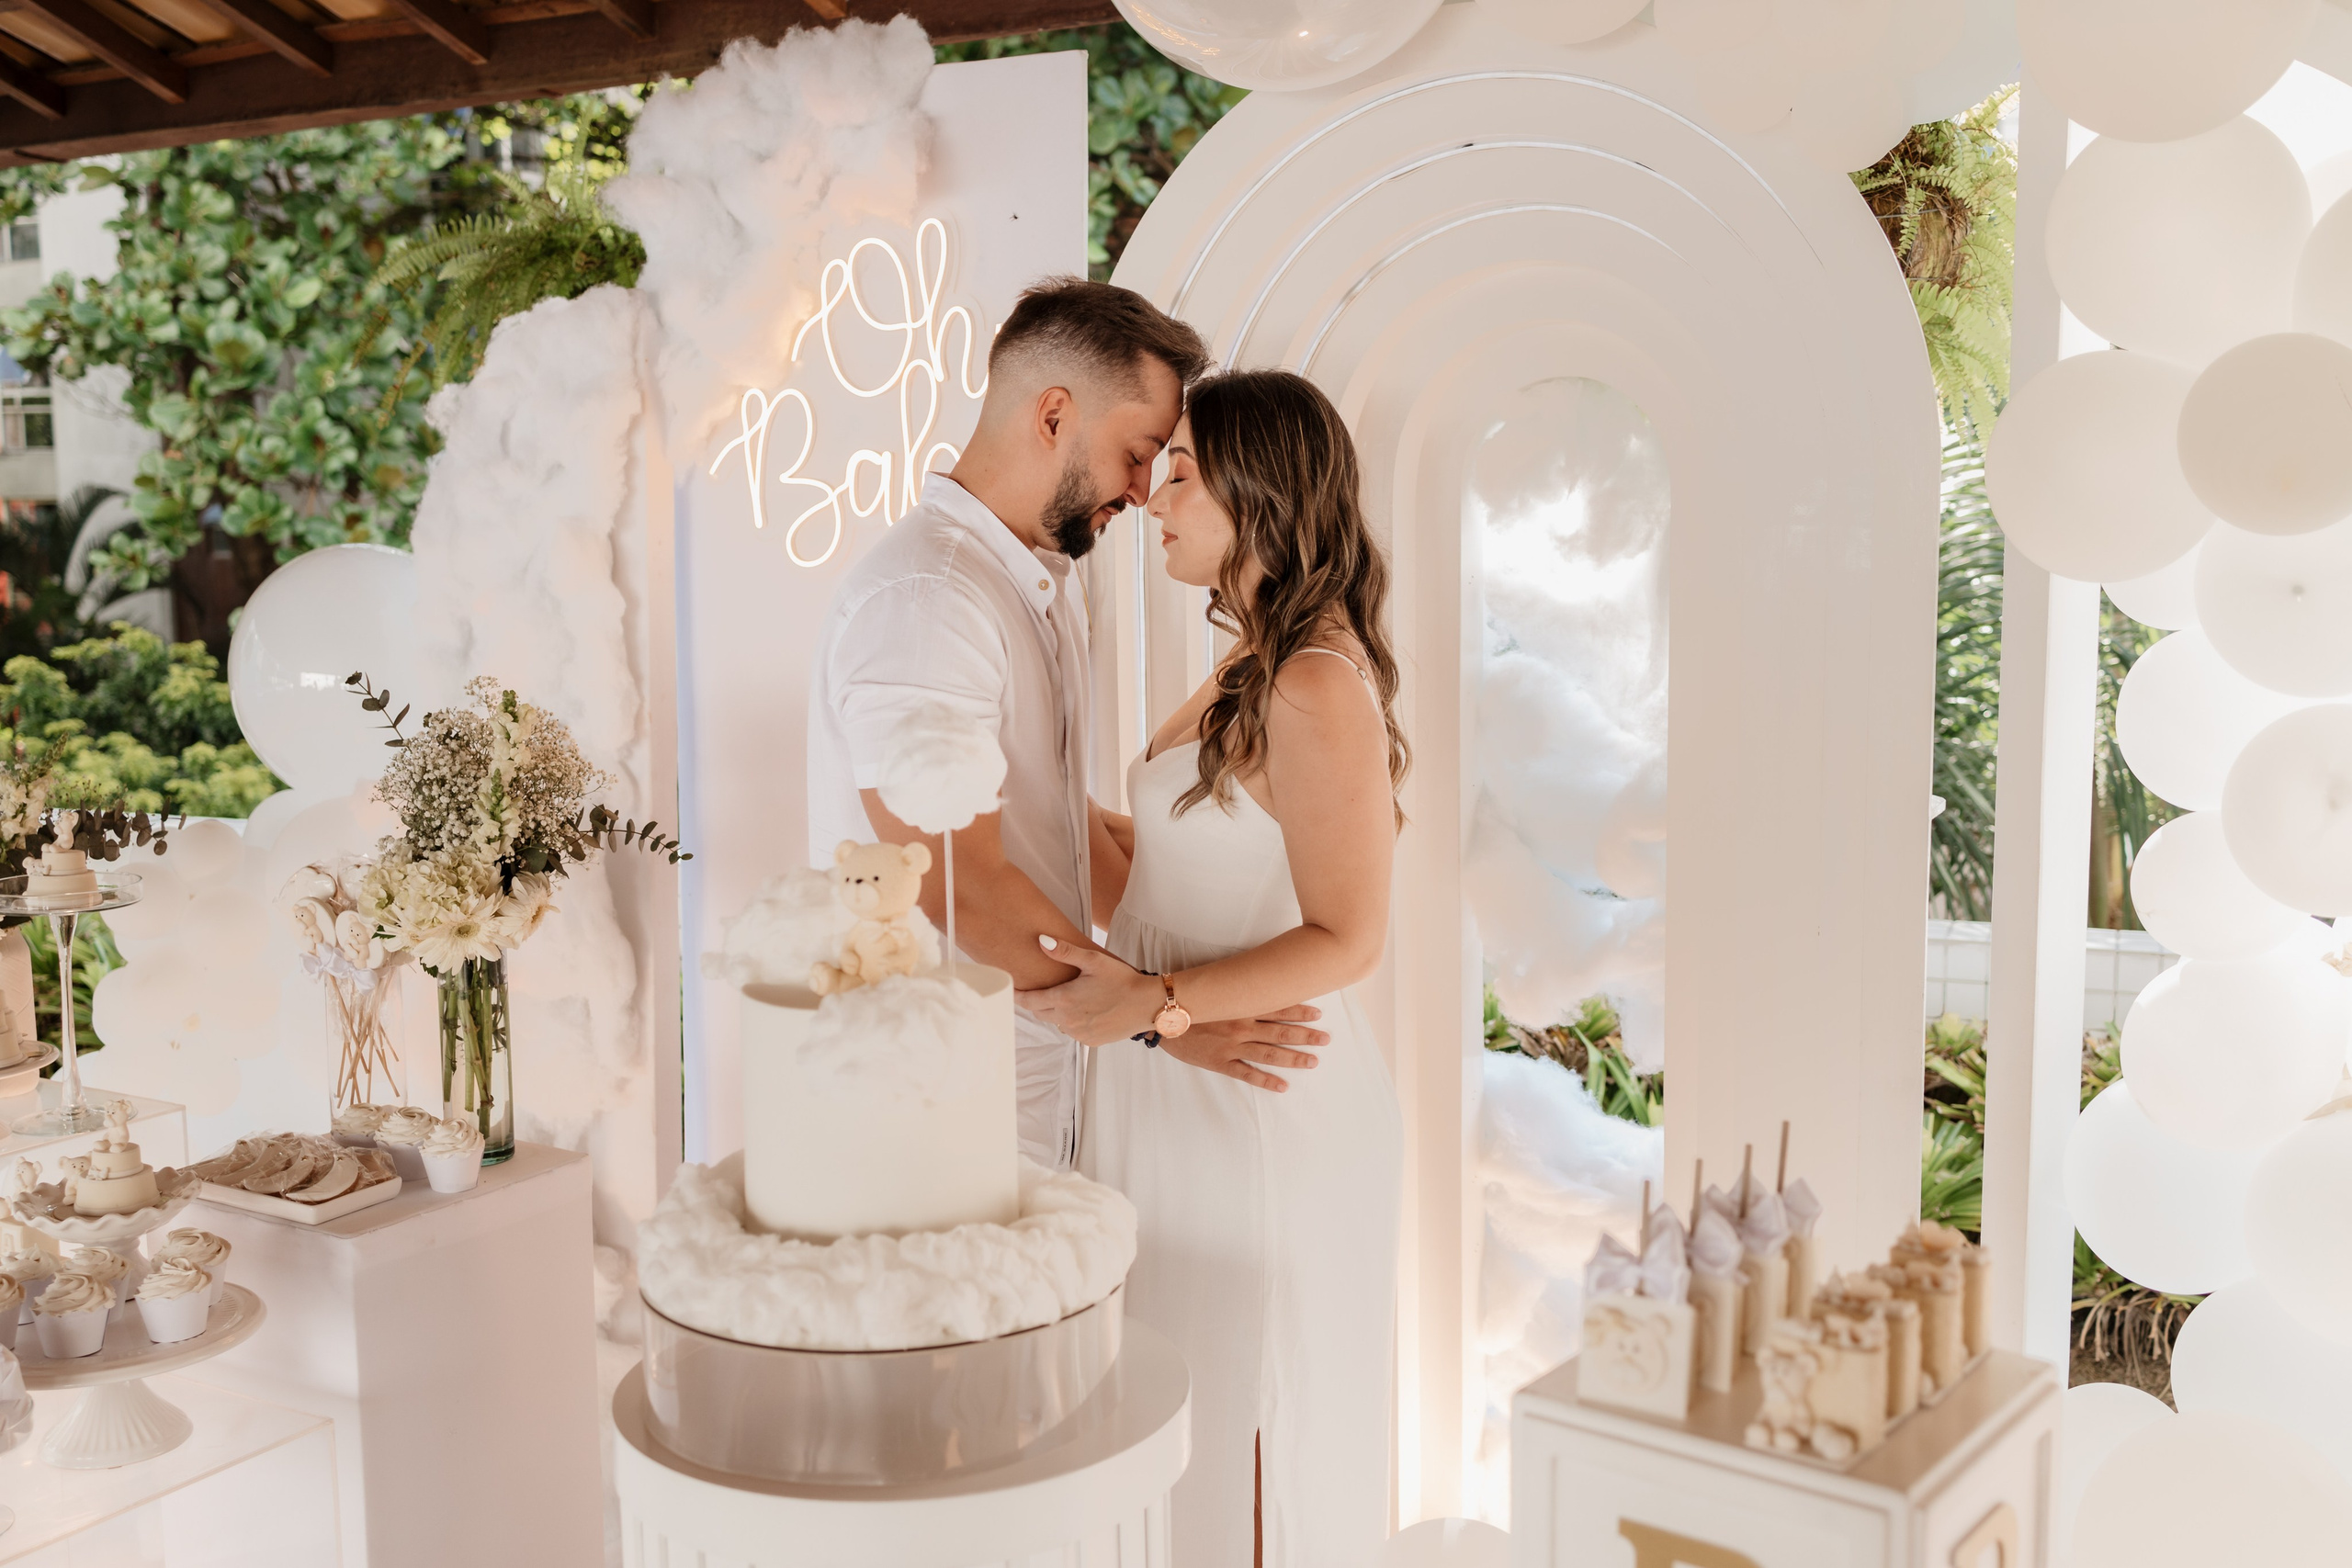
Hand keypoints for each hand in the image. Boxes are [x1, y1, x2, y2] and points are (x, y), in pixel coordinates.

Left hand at [1016, 935, 1162, 1044]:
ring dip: (1058, 1013)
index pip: (1030, 1001)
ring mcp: (1079, 1034)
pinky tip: (1087, 1010)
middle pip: (1041, 1013)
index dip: (1018, 996)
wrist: (1148, 1004)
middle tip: (1040, 991)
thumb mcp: (1093, 960)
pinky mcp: (1091, 1042)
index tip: (1011, 991)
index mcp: (1064, 1000)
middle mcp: (1067, 1021)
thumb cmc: (1122, 979)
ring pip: (1058, 1023)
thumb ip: (1064, 952)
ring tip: (1069, 998)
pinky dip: (1075, 1022)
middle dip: (1038, 1003)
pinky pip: (1074, 1032)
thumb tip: (1040, 941)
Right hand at [1162, 1005, 1327, 1092]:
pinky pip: (1247, 1073)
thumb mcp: (1215, 989)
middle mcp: (1241, 1025)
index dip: (1299, 1010)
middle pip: (1280, 1031)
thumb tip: (1258, 982)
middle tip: (1326, 1039)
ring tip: (1313, 1061)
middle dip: (1305, 1035)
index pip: (1277, 1007)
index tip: (1319, 1013)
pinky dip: (1266, 1080)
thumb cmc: (1189, 1000)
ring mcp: (1231, 1045)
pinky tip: (1283, 1086)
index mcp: (1240, 1006)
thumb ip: (1236, 989)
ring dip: (1293, 1058)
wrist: (1161, 1017)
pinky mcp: (1220, 1062)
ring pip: (1269, 1053)